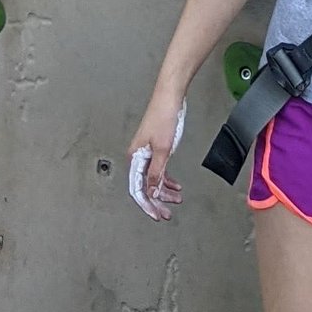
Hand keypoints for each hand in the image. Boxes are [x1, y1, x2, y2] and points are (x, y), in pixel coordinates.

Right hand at [126, 95, 188, 220]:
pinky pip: (159, 170)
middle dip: (158, 201)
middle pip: (146, 187)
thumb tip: (151, 192)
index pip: (138, 189)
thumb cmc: (164, 116)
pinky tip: (175, 186)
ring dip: (165, 191)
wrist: (170, 96)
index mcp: (135, 158)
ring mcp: (147, 153)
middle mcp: (138, 157)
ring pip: (153, 179)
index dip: (147, 205)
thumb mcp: (162, 149)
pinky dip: (167, 180)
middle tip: (167, 213)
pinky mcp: (156, 148)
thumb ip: (156, 172)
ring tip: (176, 199)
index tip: (157, 215)